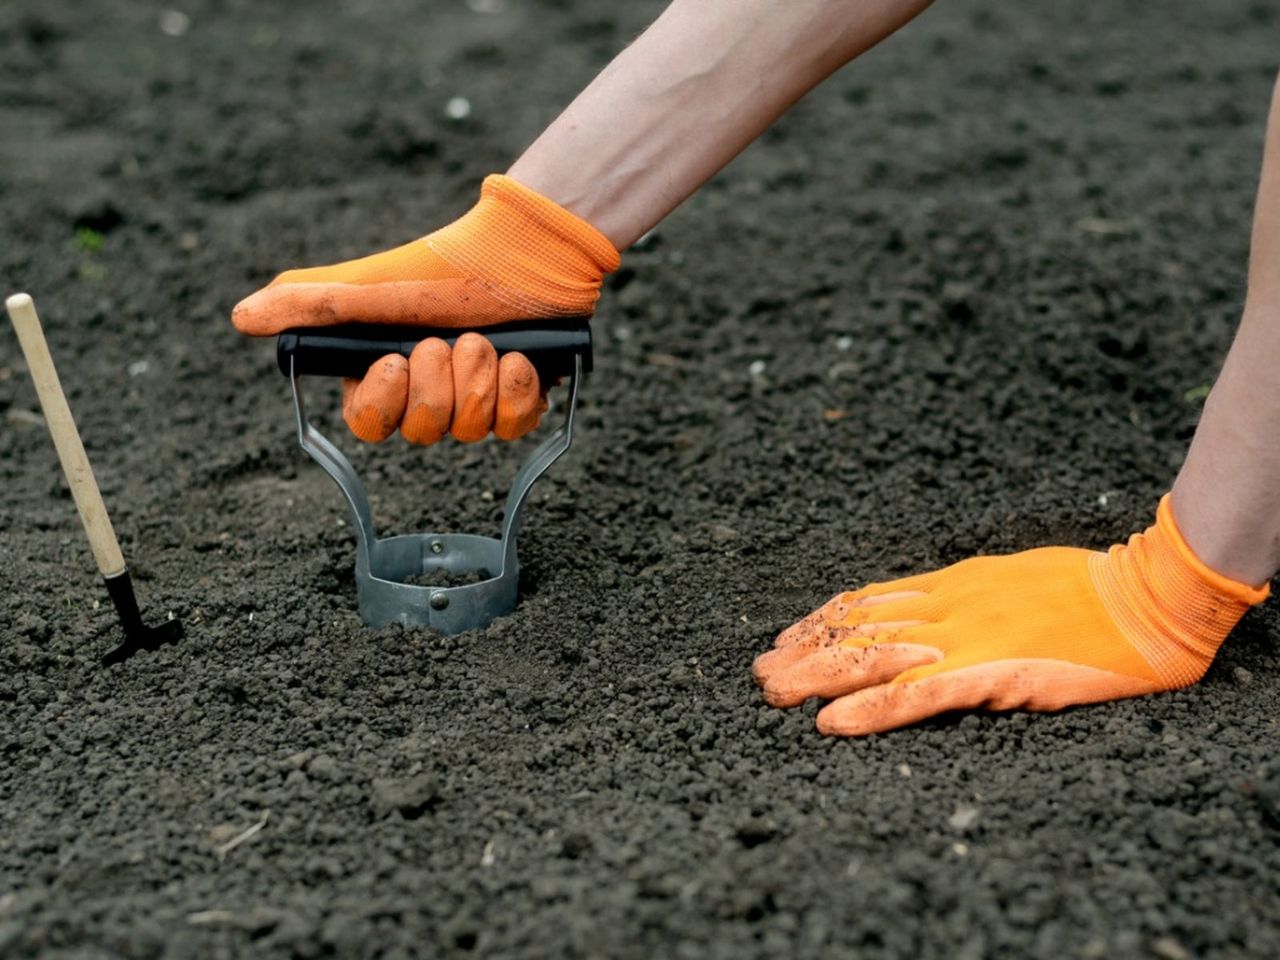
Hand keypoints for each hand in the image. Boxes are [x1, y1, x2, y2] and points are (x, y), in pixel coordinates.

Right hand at [230, 174, 617, 443]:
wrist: (525, 250)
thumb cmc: (443, 266)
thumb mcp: (370, 284)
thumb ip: (311, 303)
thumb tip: (243, 317)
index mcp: (386, 372)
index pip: (369, 424)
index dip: (383, 401)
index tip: (395, 362)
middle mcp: (430, 392)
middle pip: (423, 431)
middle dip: (436, 383)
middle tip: (446, 341)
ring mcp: (476, 398)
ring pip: (470, 430)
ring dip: (478, 378)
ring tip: (485, 340)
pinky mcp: (519, 399)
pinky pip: (514, 427)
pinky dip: (517, 389)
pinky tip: (518, 357)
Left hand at [753, 496, 1268, 735]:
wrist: (1144, 601)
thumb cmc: (1087, 592)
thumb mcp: (1010, 582)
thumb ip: (966, 599)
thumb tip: (930, 617)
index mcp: (952, 585)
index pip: (869, 602)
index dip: (822, 621)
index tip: (788, 636)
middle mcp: (946, 606)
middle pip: (856, 628)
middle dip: (803, 651)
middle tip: (761, 671)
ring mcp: (963, 638)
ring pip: (870, 658)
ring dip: (816, 678)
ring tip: (774, 695)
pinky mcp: (989, 673)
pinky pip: (914, 695)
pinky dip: (869, 711)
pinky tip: (832, 724)